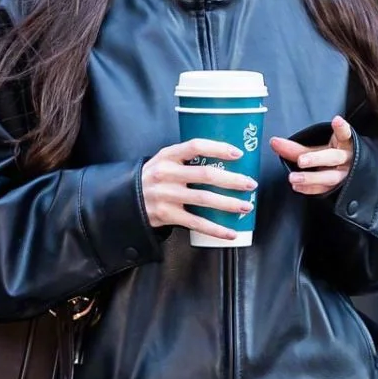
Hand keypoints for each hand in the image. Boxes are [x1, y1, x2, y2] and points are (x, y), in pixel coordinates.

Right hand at [141, 138, 257, 239]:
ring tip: (246, 206)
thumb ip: (186, 159)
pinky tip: (230, 232)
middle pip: (205, 174)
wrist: (127, 201)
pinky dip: (215, 229)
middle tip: (250, 184)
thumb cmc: (153, 180)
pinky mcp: (167, 215)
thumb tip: (224, 159)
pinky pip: (196, 223)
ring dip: (228, 204)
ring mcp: (166, 195)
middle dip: (232, 180)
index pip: (195, 146)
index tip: (238, 153)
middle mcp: (166, 174)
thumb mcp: (163, 161)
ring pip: (204, 199)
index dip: (218, 148)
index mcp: (167, 156)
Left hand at [271, 115, 354, 195]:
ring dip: (311, 178)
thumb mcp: (317, 149)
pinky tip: (297, 186)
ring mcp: (345, 175)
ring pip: (330, 177)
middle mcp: (346, 159)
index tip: (336, 121)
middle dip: (316, 158)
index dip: (341, 128)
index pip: (344, 134)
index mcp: (343, 143)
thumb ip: (296, 148)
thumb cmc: (330, 157)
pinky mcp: (339, 189)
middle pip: (333, 158)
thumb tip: (274, 142)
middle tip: (301, 161)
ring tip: (293, 178)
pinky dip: (310, 189)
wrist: (346, 174)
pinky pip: (324, 190)